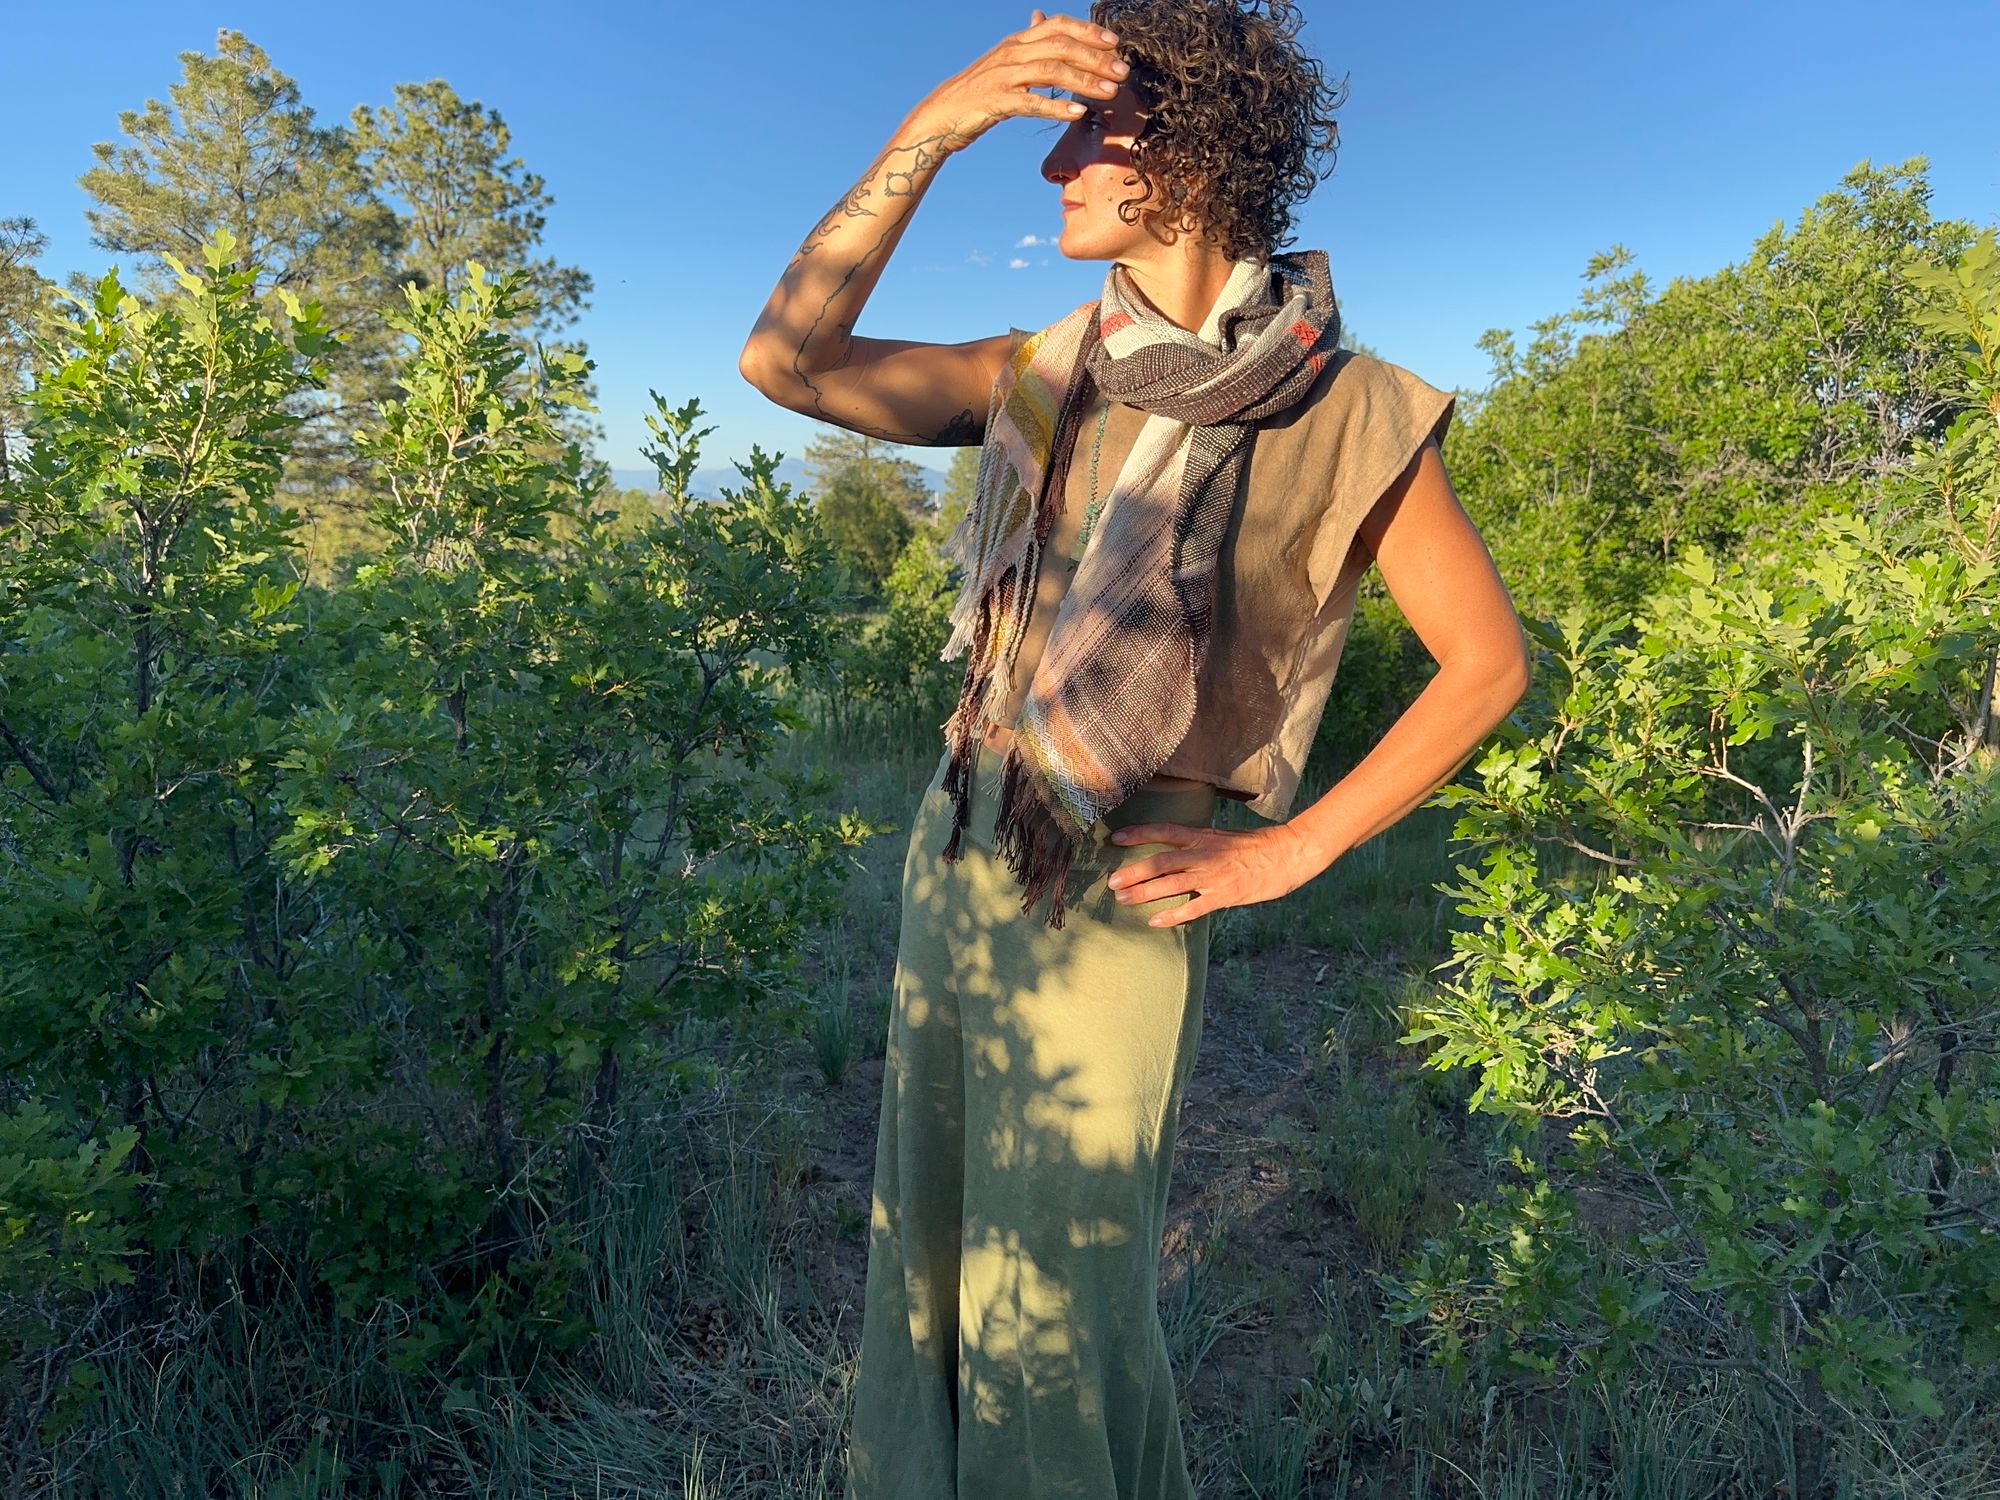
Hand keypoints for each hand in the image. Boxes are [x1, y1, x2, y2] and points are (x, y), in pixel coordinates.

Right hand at [914, 10, 1128, 153]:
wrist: (941, 115)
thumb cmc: (978, 91)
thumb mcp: (1004, 59)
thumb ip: (1028, 41)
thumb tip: (1040, 18)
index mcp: (1017, 42)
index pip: (1058, 26)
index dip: (1088, 31)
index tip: (1115, 43)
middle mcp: (1011, 53)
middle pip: (1060, 46)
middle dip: (1095, 57)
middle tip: (1122, 71)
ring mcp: (1003, 76)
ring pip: (1050, 71)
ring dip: (1084, 81)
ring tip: (1110, 92)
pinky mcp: (996, 102)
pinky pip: (1030, 103)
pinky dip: (1055, 107)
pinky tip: (1077, 113)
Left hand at [1104, 819, 1325, 928]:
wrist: (1287, 855)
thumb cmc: (1255, 847)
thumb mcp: (1222, 838)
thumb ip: (1198, 845)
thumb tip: (1174, 852)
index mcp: (1202, 836)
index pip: (1163, 831)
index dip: (1137, 834)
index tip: (1115, 838)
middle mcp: (1203, 854)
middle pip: (1160, 861)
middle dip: (1133, 872)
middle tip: (1112, 882)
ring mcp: (1213, 876)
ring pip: (1171, 884)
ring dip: (1145, 893)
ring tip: (1123, 900)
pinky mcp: (1224, 895)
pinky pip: (1193, 908)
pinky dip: (1173, 916)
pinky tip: (1156, 922)